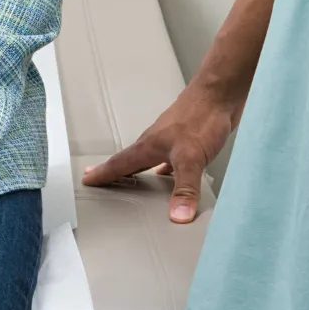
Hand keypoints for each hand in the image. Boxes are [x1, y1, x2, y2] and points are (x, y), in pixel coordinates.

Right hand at [81, 84, 238, 223]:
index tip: (88, 179)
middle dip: (115, 171)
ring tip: (132, 181)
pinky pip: (171, 159)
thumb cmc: (201, 116)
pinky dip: (166, 169)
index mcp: (150, 145)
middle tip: (100, 178)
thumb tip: (178, 216)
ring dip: (140, 170)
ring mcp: (173, 139)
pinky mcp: (190, 138)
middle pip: (131, 160)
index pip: (121, 163)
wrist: (220, 92)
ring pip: (150, 159)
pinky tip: (171, 174)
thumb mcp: (191, 157)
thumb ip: (185, 188)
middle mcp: (158, 141)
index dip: (104, 173)